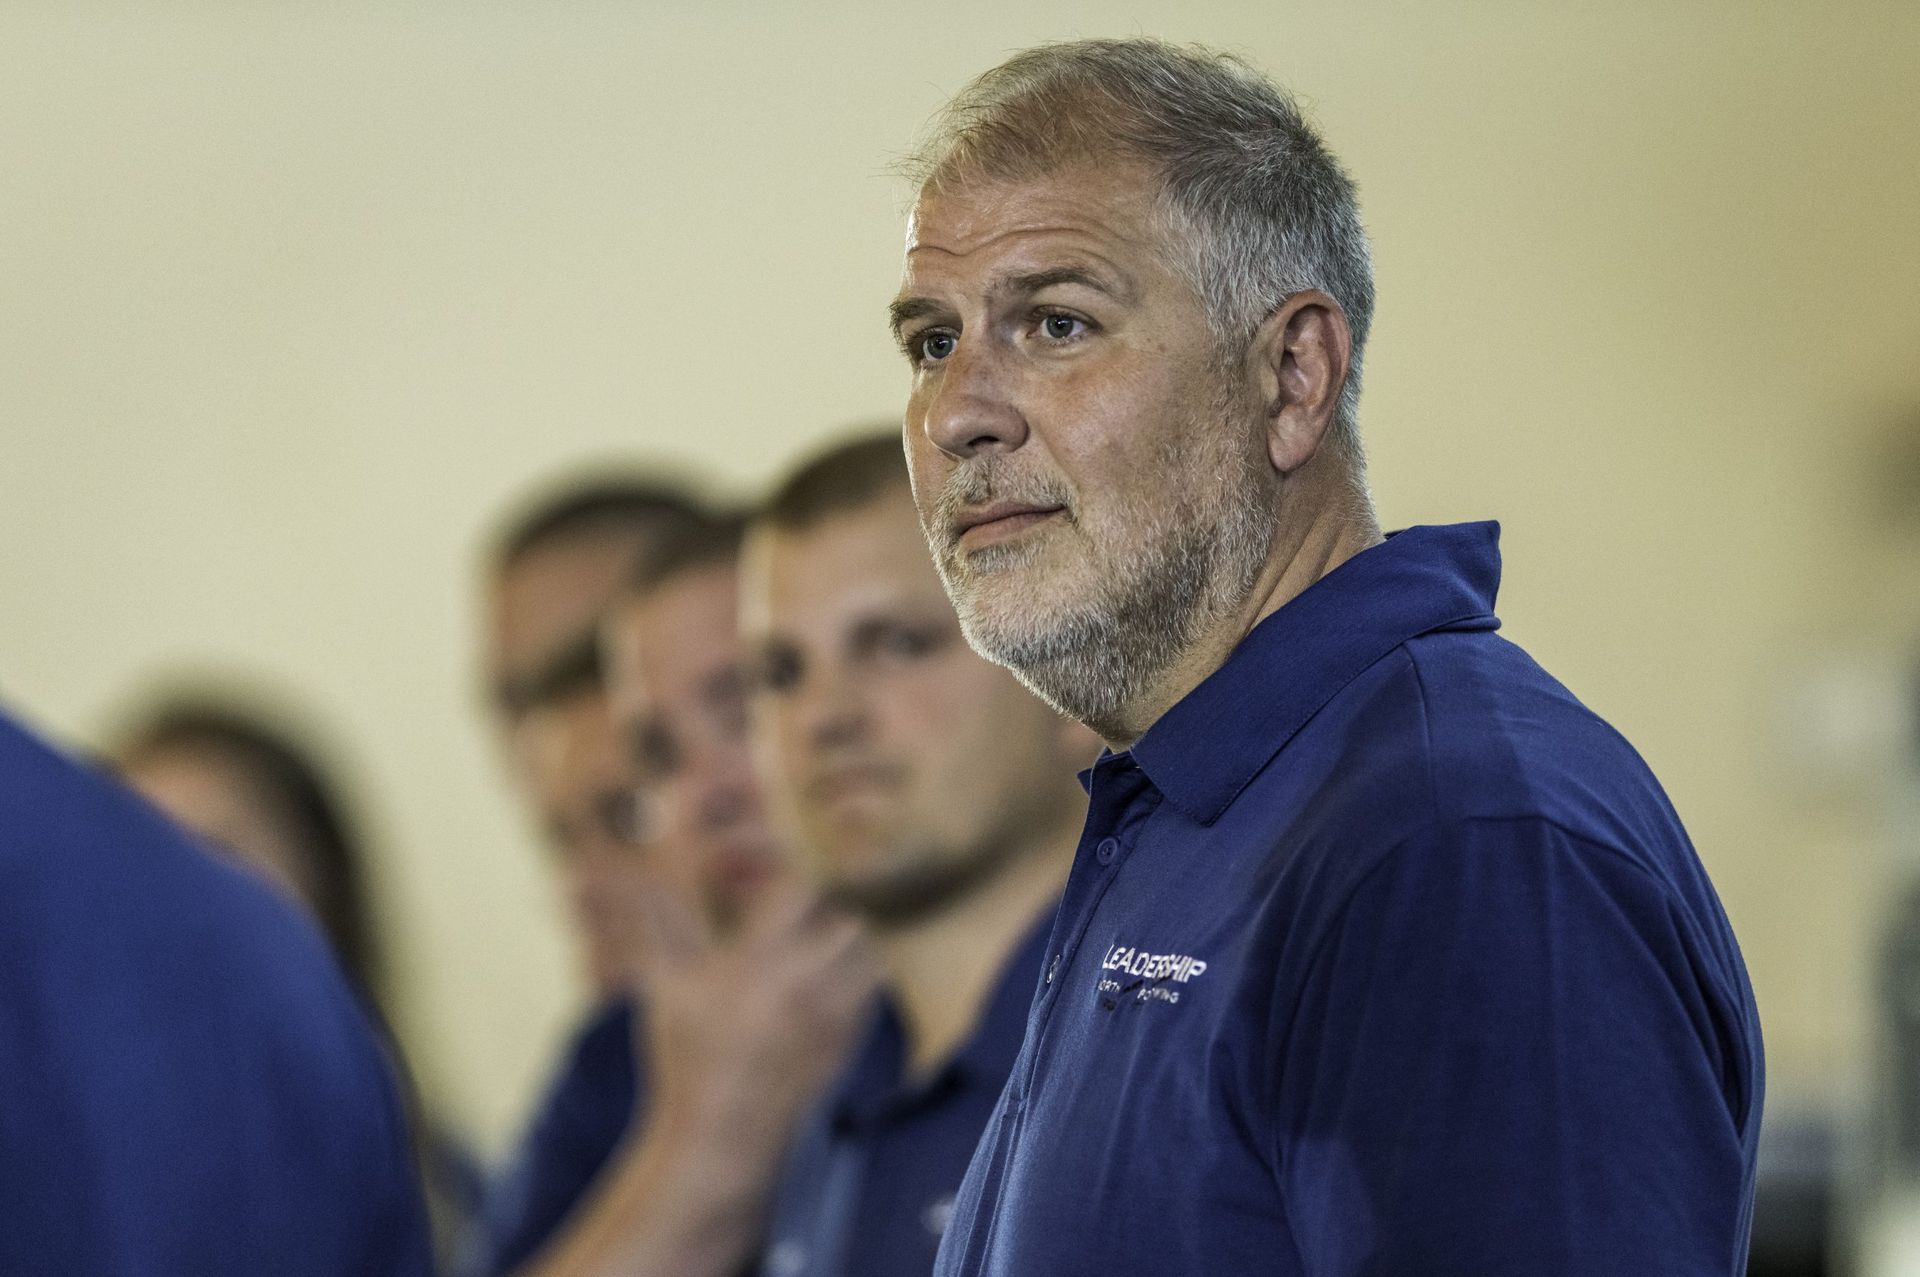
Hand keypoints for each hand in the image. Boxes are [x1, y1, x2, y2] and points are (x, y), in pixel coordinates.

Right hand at [632, 870, 877, 1151]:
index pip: (800, 892)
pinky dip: (855, 986)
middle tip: (798, 930)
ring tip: (815, 959)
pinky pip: (871, 996)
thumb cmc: (685, 1056)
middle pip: (847, 923)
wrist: (719, 1132)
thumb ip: (658, 922)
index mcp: (759, 963)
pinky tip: (821, 996)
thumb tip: (615, 875)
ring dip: (846, 951)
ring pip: (869, 958)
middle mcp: (804, 986)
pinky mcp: (847, 1045)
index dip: (786, 887)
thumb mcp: (665, 985)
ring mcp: (832, 1018)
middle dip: (824, 919)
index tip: (769, 900)